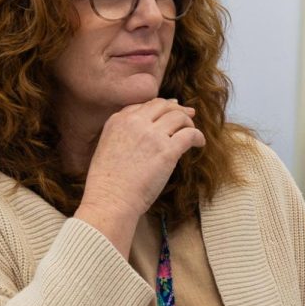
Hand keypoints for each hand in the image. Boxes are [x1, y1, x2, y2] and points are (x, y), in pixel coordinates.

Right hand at [74, 98, 204, 256]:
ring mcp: (152, 135)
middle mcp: (134, 122)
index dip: (159, 107)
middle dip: (176, 109)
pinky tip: (199, 144)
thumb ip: (122, 136)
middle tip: (188, 116)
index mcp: (117, 121)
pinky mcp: (167, 150)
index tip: (168, 112)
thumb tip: (144, 134)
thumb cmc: (106, 184)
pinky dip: (198, 137)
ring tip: (192, 133)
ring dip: (188, 122)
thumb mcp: (105, 148)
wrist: (110, 200)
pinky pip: (190, 134)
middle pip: (162, 105)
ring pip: (178, 116)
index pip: (143, 105)